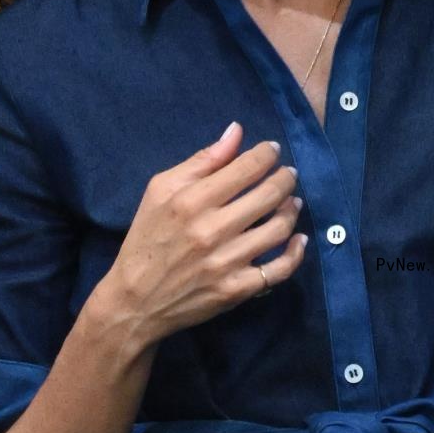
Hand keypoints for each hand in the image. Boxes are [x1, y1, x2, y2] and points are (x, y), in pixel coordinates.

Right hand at [98, 122, 306, 349]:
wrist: (135, 301)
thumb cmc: (147, 238)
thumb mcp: (160, 191)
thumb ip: (201, 160)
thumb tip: (236, 131)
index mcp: (192, 201)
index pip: (247, 168)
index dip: (267, 154)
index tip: (272, 151)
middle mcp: (212, 230)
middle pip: (270, 194)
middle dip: (285, 178)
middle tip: (288, 174)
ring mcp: (227, 262)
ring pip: (280, 228)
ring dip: (292, 209)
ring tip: (292, 201)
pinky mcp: (236, 290)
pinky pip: (280, 269)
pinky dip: (296, 252)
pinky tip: (299, 239)